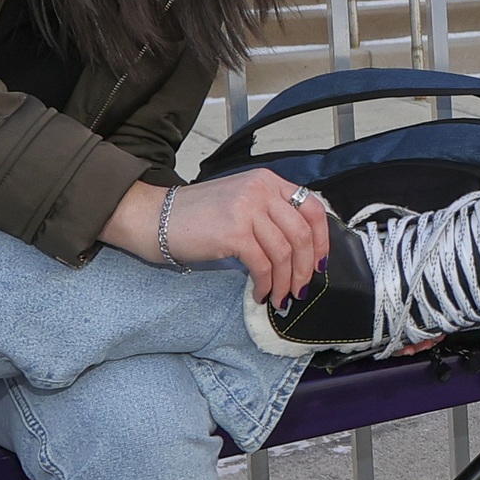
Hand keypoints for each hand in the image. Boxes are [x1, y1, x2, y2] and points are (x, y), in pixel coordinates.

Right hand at [107, 167, 335, 303]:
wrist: (157, 218)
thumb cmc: (198, 216)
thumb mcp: (241, 201)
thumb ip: (270, 214)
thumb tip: (302, 249)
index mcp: (268, 181)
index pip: (312, 208)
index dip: (322, 239)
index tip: (321, 263)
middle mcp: (261, 190)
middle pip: (302, 234)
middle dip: (307, 268)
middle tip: (302, 289)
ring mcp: (247, 209)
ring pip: (284, 252)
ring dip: (286, 282)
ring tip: (281, 298)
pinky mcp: (233, 233)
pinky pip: (262, 265)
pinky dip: (266, 284)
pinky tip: (260, 293)